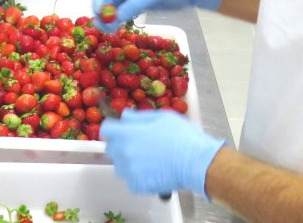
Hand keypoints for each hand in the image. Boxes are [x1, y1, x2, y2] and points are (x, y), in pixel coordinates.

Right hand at [91, 0, 224, 31]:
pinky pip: (125, 13)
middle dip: (103, 11)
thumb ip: (133, 5)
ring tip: (109, 30)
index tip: (98, 13)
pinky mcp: (139, 5)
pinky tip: (118, 28)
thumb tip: (114, 19)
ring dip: (111, 18)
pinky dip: (120, 20)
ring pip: (115, 7)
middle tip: (101, 26)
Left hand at [100, 109, 224, 197]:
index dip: (114, 129)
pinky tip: (153, 171)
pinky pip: (131, 180)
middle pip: (111, 149)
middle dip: (121, 145)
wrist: (195, 162)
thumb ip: (138, 117)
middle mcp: (123, 153)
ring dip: (129, 162)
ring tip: (149, 159)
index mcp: (127, 134)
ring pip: (120, 166)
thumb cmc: (181, 137)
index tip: (122, 130)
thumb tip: (125, 116)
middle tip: (140, 145)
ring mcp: (129, 172)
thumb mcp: (161, 117)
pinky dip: (139, 177)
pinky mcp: (136, 186)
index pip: (106, 130)